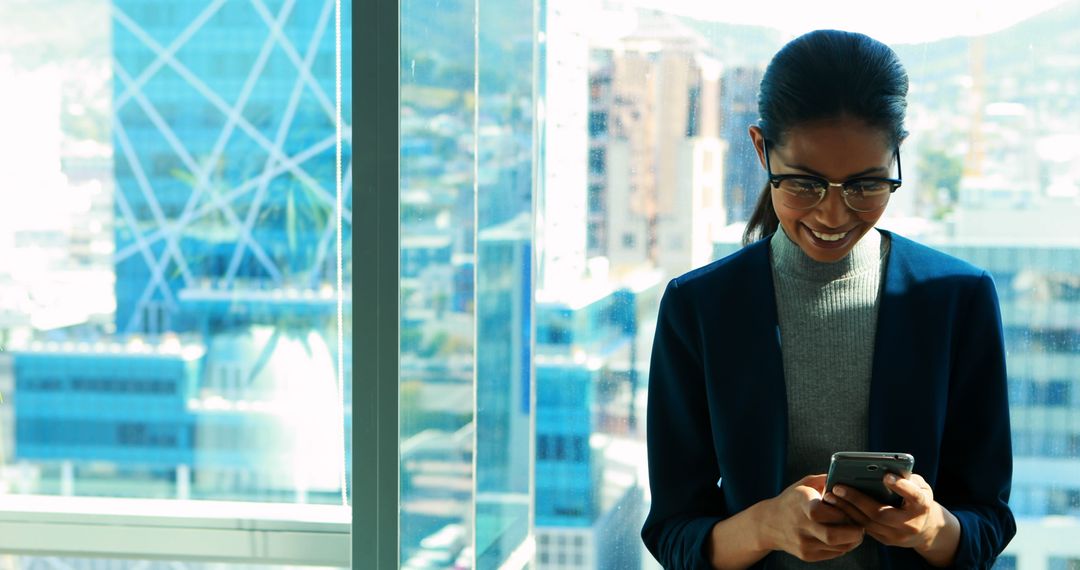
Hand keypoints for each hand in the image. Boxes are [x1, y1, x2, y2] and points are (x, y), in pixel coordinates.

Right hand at [760, 474, 864, 561]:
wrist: (769, 523)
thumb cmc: (792, 500)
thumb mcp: (805, 484)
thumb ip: (827, 480)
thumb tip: (850, 476)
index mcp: (800, 504)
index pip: (820, 512)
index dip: (840, 511)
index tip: (850, 509)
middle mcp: (800, 526)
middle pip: (832, 536)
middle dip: (853, 532)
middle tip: (861, 526)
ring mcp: (803, 543)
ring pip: (838, 547)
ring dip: (852, 540)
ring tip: (855, 531)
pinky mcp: (807, 555)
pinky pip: (833, 554)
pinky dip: (843, 546)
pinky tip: (844, 537)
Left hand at [822, 472, 955, 559]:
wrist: (925, 528)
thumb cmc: (917, 498)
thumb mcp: (919, 485)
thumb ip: (905, 477)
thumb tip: (881, 468)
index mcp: (922, 506)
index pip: (913, 496)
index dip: (901, 486)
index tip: (886, 476)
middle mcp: (910, 524)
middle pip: (881, 513)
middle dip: (857, 499)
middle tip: (838, 487)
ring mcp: (897, 535)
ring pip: (868, 523)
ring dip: (847, 508)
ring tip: (830, 495)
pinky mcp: (886, 541)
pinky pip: (864, 528)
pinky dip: (849, 515)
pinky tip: (836, 505)